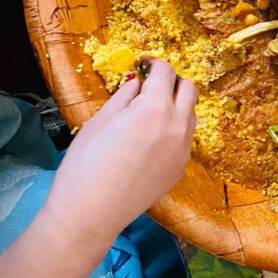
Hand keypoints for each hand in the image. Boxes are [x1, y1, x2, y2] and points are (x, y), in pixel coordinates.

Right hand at [42, 60, 196, 256]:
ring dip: (176, 105)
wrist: (91, 213)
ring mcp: (183, 149)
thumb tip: (138, 81)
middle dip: (171, 82)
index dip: (153, 64)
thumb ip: (125, 95)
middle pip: (188, 89)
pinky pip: (186, 138)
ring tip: (150, 112)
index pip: (165, 72)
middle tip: (150, 86)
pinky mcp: (181, 168)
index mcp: (155, 108)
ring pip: (191, 113)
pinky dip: (175, 129)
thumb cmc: (86, 164)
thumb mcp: (100, 120)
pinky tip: (151, 139)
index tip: (143, 65)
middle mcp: (177, 125)